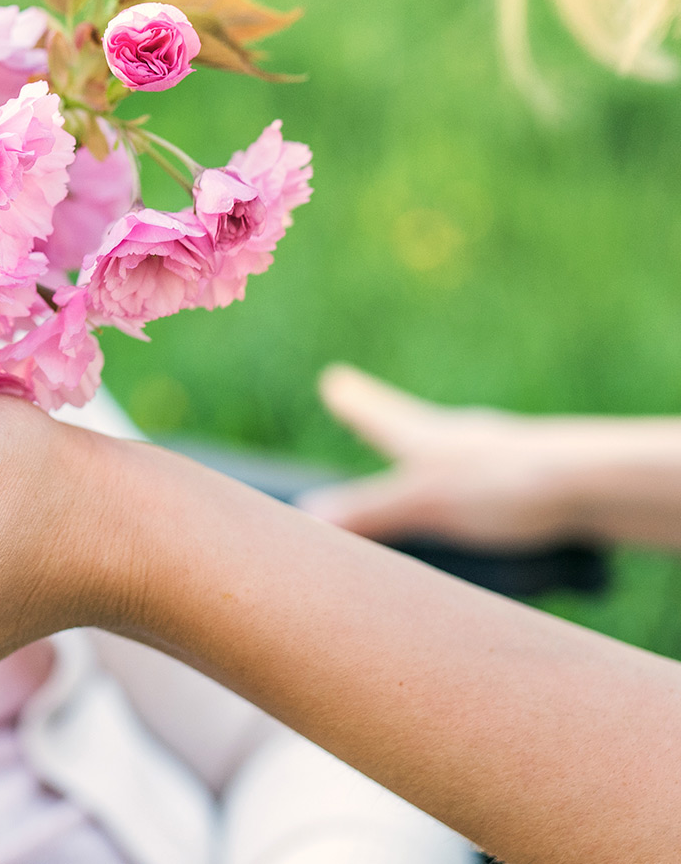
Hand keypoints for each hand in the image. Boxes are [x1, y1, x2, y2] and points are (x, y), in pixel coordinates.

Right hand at [298, 364, 680, 548]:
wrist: (590, 483)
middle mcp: (455, 436)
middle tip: (361, 402)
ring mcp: (493, 452)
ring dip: (427, 450)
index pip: (375, 413)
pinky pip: (482, 474)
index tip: (334, 381)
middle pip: (409, 423)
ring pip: (448, 447)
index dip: (353, 401)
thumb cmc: (502, 483)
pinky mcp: (526, 476)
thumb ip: (369, 512)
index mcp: (421, 435)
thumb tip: (308, 516)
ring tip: (417, 458)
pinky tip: (478, 500)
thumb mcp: (425, 503)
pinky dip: (466, 479)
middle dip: (383, 417)